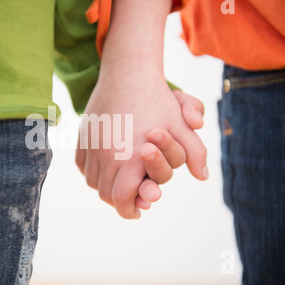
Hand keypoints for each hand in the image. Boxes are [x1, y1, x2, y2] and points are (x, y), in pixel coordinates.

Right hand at [76, 79, 207, 218]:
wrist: (127, 73)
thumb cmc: (158, 100)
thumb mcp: (181, 124)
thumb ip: (195, 152)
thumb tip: (202, 176)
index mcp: (132, 158)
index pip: (122, 199)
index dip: (129, 210)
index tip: (138, 211)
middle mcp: (107, 155)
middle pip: (106, 194)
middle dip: (121, 200)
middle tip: (132, 197)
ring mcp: (92, 146)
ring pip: (93, 182)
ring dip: (106, 187)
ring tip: (119, 181)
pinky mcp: (83, 138)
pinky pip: (82, 166)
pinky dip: (93, 172)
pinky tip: (105, 166)